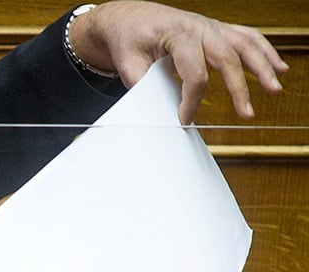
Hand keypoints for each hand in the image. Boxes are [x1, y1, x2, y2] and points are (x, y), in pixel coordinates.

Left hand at [67, 1, 288, 123]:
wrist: (127, 17)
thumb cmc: (128, 38)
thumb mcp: (127, 64)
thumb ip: (142, 87)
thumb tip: (156, 113)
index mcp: (177, 35)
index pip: (194, 73)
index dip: (191, 100)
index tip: (184, 119)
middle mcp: (199, 27)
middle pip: (226, 59)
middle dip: (239, 88)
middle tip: (246, 113)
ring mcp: (210, 26)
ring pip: (244, 45)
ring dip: (263, 66)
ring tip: (274, 89)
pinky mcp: (216, 28)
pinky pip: (246, 37)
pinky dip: (264, 51)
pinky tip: (279, 67)